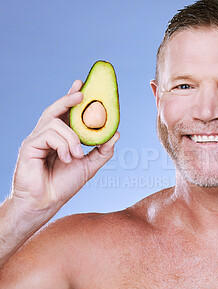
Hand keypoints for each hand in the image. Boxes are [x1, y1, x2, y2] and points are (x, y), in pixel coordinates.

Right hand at [10, 80, 119, 215]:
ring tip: (77, 155)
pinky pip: (49, 134)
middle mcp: (47, 136)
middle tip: (81, 92)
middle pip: (55, 109)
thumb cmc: (63, 185)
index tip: (83, 85)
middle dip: (68, 98)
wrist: (46, 202)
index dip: (72, 98)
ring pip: (56, 122)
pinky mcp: (29, 145)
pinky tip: (67, 158)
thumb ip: (102, 150)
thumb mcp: (89, 166)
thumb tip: (116, 133)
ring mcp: (37, 139)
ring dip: (72, 138)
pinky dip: (63, 145)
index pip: (65, 114)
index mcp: (60, 138)